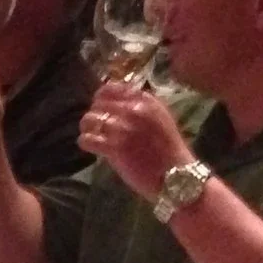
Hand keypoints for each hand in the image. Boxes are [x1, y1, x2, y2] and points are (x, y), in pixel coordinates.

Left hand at [78, 82, 194, 200]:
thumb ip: (140, 106)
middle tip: (97, 125)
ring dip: (87, 128)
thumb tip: (115, 102)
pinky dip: (85, 142)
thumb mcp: (160, 118)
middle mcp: (132, 110)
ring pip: (89, 120)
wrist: (176, 175)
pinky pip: (86, 140)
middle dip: (95, 114)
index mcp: (145, 100)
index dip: (102, 97)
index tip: (101, 106)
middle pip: (98, 103)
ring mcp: (122, 128)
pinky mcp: (113, 148)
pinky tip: (91, 147)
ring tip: (92, 135)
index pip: (112, 88)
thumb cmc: (170, 149)